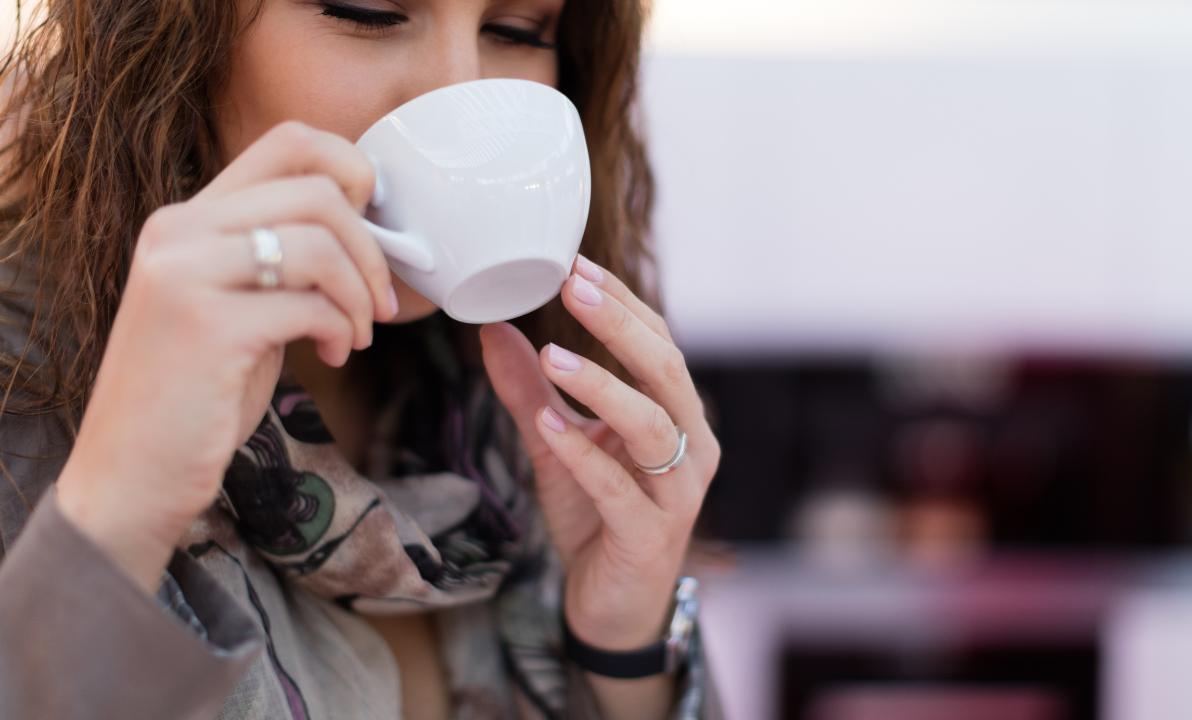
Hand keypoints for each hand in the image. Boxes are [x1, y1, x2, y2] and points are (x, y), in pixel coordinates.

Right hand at [56, 120, 397, 591]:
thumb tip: (367, 230)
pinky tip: (332, 356)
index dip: (353, 172)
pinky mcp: (206, 328)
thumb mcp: (234, 306)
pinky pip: (310, 305)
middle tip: (381, 304)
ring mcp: (185, 276)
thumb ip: (277, 261)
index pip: (289, 142)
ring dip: (361, 295)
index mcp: (187, 219)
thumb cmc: (196, 394)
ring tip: (356, 335)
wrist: (131, 476)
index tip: (373, 228)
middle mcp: (178, 232)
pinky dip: (341, 330)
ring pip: (319, 244)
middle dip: (371, 250)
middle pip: (317, 191)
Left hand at [478, 255, 720, 653]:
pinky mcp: (651, 534)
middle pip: (665, 369)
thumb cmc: (597, 517)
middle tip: (571, 285)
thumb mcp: (557, 445)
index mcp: (678, 415)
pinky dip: (584, 453)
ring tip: (553, 354)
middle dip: (618, 324)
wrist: (614, 605)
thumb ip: (530, 390)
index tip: (575, 265)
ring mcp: (677, 492)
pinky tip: (550, 424)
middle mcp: (691, 446)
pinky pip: (619, 487)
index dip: (621, 302)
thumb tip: (492, 330)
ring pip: (651, 424)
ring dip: (602, 385)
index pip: (659, 342)